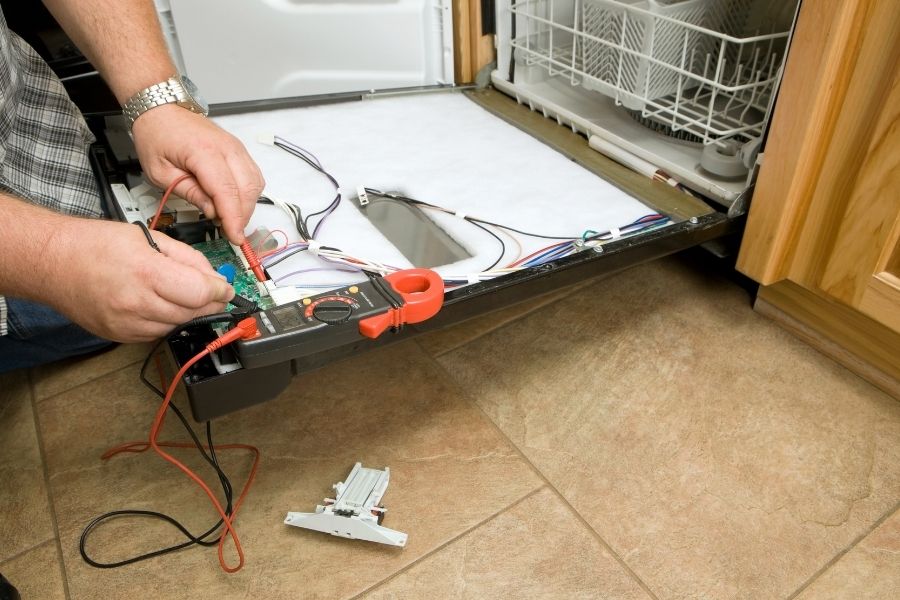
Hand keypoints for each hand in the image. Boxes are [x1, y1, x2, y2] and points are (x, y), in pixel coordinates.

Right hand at [48, 219, 234, 341]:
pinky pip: (157, 333)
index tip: (228, 288)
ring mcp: (126, 324)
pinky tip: (159, 304)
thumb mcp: (149, 238)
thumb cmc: (95, 244)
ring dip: (188, 313)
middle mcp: (137, 303)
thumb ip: (187, 259)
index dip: (221, 291)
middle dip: (209, 303)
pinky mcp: (119, 336)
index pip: (201, 293)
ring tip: (181, 293)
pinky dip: (167, 321)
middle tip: (213, 292)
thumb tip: (214, 278)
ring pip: (178, 326)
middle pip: (193, 312)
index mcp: (147, 273)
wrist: (52, 262)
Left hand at [131, 105, 264, 243]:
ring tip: (229, 218)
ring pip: (255, 184)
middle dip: (242, 215)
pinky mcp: (239, 150)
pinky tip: (234, 203)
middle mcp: (227, 147)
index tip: (235, 237)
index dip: (233, 217)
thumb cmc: (157, 135)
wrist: (162, 109)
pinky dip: (248, 193)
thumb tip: (212, 211)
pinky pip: (253, 176)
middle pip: (247, 189)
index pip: (227, 191)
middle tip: (228, 231)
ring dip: (247, 205)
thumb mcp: (160, 171)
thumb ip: (188, 192)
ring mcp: (236, 147)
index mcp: (204, 152)